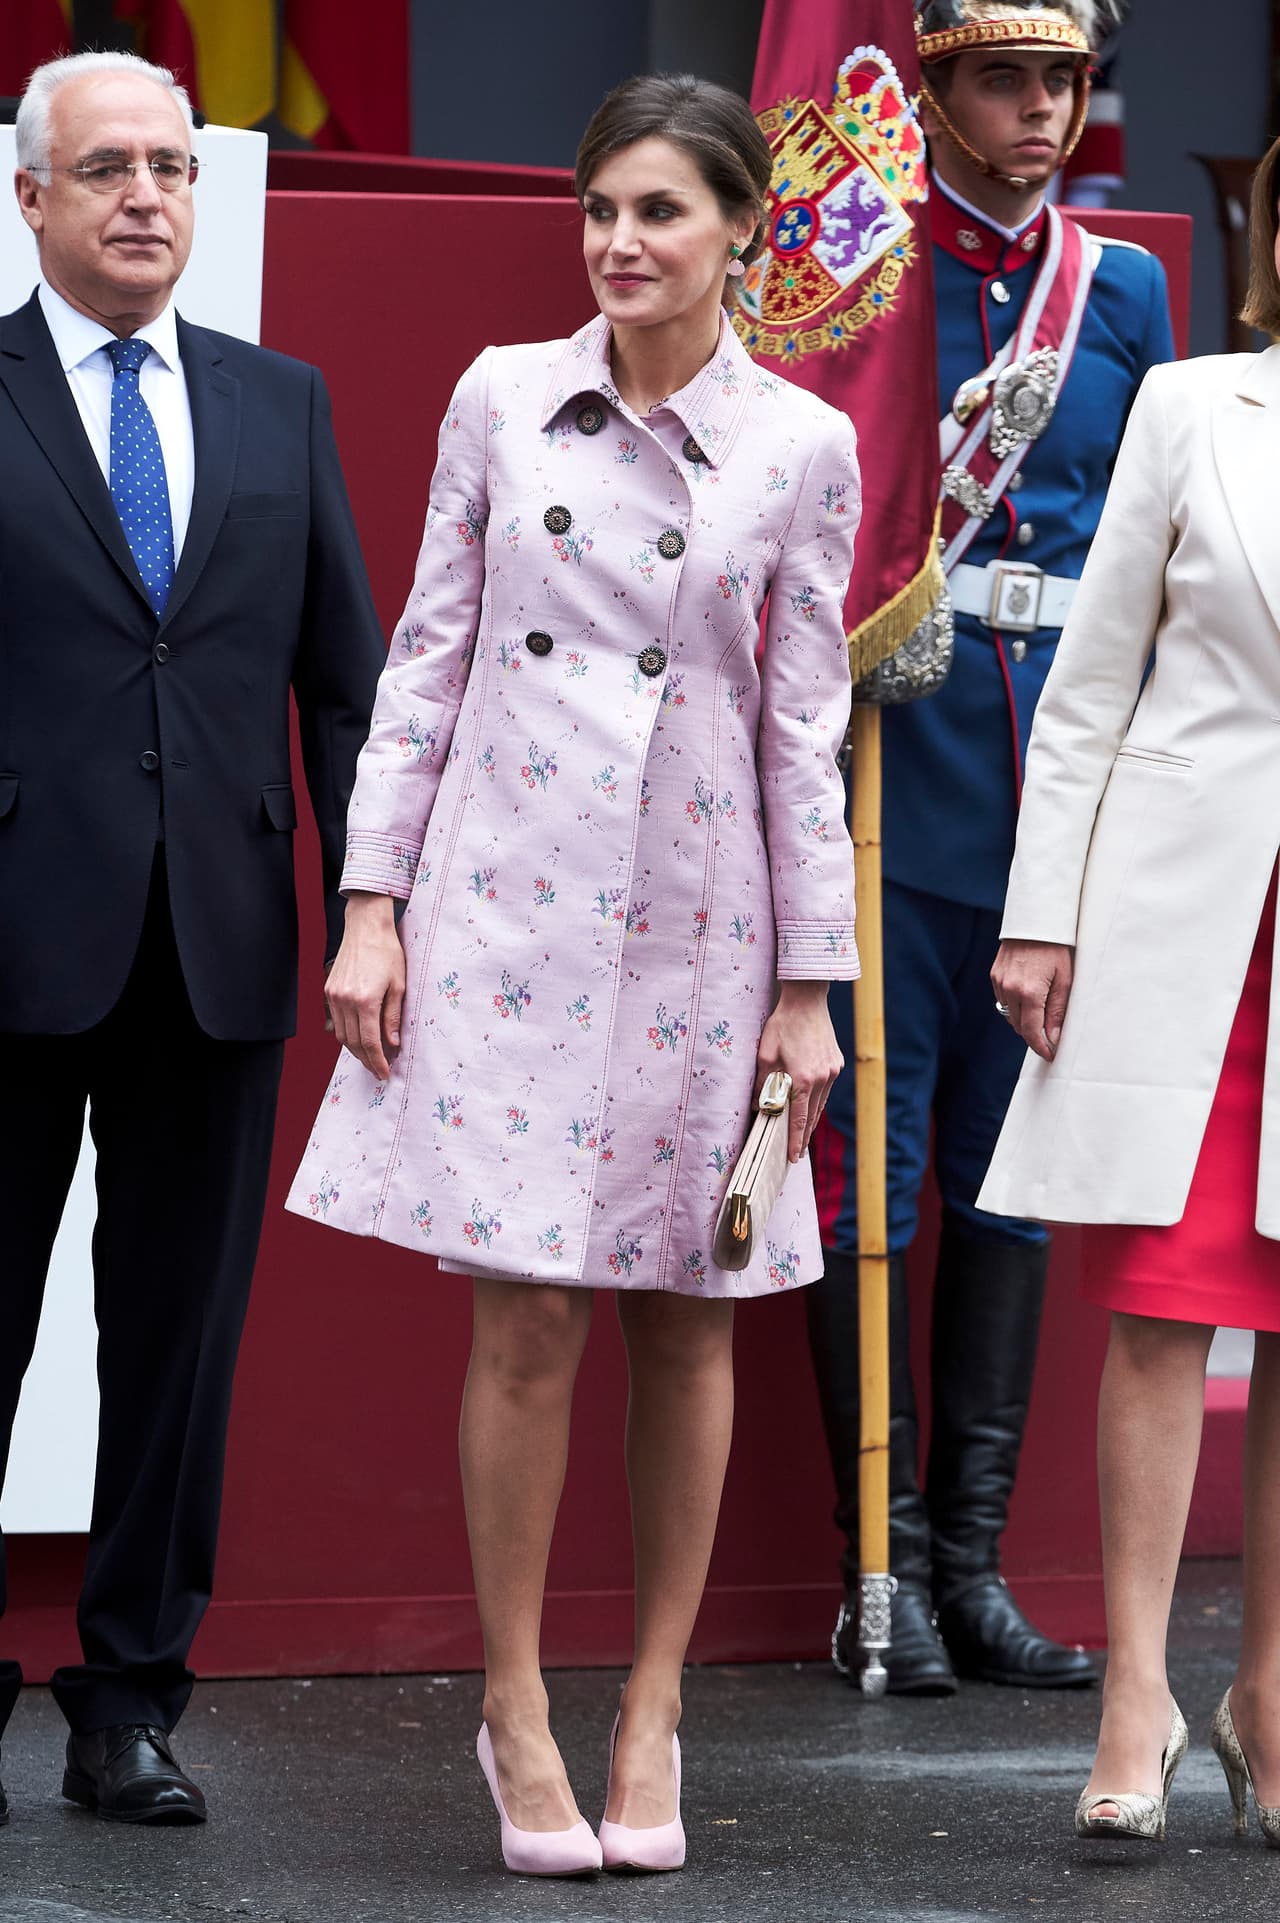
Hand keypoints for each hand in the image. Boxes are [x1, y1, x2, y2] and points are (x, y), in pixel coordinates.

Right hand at [324, 893, 405, 1079]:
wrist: (366, 927)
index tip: (384, 1074)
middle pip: (353, 1043)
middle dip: (366, 1060)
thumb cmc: (387, 952)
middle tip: (379, 1070)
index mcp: (365, 1000)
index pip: (370, 1043)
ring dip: (355, 1049)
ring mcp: (334, 996)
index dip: (378, 1062)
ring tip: (371, 1057)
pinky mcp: (329, 991)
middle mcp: (345, 1000)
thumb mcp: (399, 986)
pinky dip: (347, 1033)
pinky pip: (337, 1021)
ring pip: (342, 1035)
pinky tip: (359, 1038)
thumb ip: (393, 1018)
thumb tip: (392, 1044)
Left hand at [754, 981, 843, 1162]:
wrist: (807, 1001)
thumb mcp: (765, 1055)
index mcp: (803, 1079)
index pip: (799, 1119)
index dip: (795, 1140)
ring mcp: (832, 1071)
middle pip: (813, 1115)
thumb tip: (759, 1107)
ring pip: (821, 1103)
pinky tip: (810, 1106)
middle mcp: (822, 1078)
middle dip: (804, 1136)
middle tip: (797, 1154)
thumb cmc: (782, 1025)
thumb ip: (764, 1084)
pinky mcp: (836, 1063)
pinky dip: (818, 1100)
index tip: (793, 1157)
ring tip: (803, 1135)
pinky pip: (826, 1089)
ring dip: (812, 1120)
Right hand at [990, 939, 1073, 1062]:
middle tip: (1049, 1036)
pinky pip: (1003, 1001)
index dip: (1041, 1047)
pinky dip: (1015, 1005)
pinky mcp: (995, 976)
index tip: (1050, 1054)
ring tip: (1041, 1015)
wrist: (1035, 920)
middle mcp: (1010, 989)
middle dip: (1034, 1035)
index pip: (1032, 1032)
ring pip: (1009, 1015)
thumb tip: (1053, 1037)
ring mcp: (999, 982)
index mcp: (1030, 992)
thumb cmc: (1056, 948)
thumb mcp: (1065, 979)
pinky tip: (1028, 998)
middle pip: (1019, 1026)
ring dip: (1024, 1020)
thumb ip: (1057, 1011)